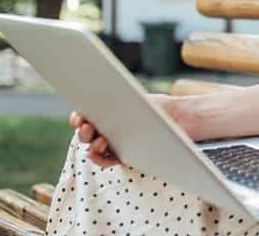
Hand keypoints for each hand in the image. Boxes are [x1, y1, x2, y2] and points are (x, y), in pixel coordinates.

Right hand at [69, 94, 189, 167]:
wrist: (180, 119)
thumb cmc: (158, 106)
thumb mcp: (138, 99)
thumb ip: (120, 100)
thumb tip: (100, 98)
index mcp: (107, 111)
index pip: (86, 114)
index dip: (78, 117)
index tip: (78, 117)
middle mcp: (107, 127)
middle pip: (87, 131)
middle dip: (83, 130)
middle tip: (87, 127)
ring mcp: (113, 143)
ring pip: (94, 146)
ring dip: (91, 145)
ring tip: (99, 141)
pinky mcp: (122, 156)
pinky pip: (106, 160)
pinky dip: (98, 158)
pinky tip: (95, 154)